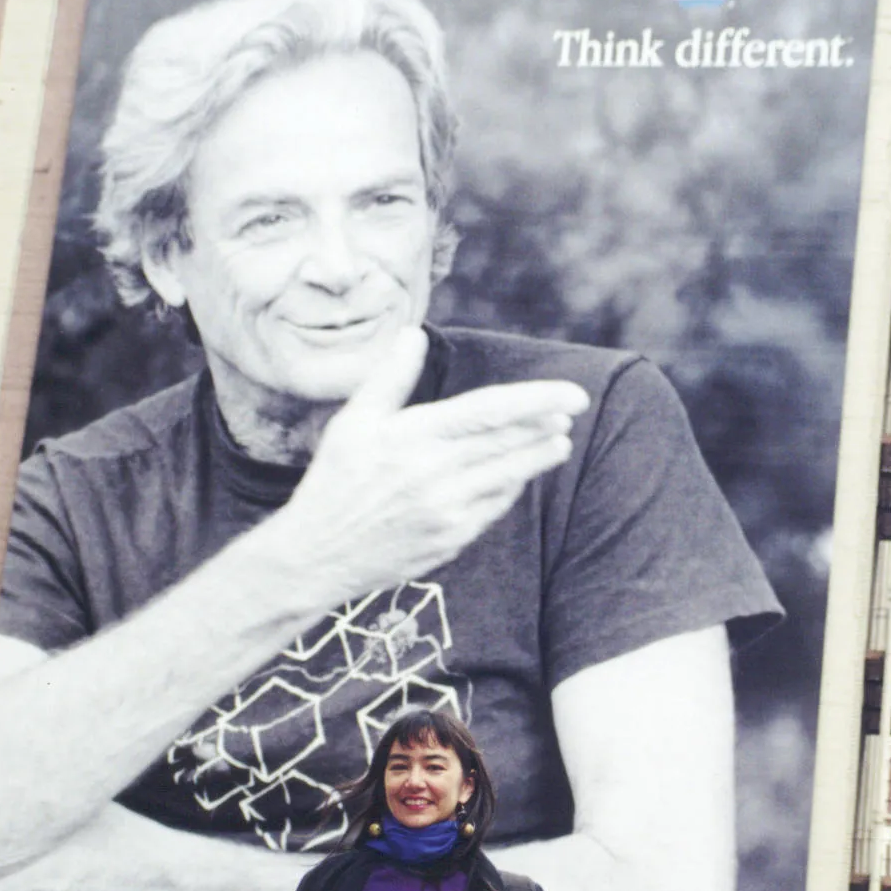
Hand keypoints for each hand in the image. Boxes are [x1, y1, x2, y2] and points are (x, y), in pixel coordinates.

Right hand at [282, 328, 589, 596]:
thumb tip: (413, 334)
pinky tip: (519, 475)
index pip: (490, 411)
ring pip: (509, 476)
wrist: (317, 556)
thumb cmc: (333, 482)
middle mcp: (434, 474)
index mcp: (413, 437)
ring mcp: (446, 511)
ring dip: (538, 457)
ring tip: (558, 441)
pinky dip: (511, 487)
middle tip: (571, 411)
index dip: (537, 401)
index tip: (573, 395)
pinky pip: (493, 508)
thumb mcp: (352, 423)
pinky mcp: (450, 540)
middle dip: (545, 425)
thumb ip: (389, 378)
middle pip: (508, 443)